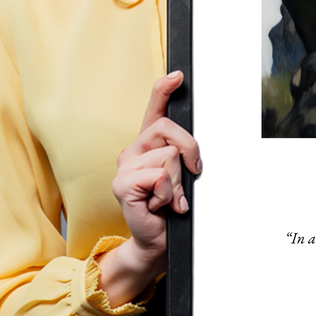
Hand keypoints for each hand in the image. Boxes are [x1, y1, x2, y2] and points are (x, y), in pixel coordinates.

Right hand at [97, 71, 201, 305]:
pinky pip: (159, 176)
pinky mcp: (122, 184)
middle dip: (190, 151)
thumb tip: (193, 148)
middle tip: (191, 175)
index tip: (178, 75)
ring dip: (178, 182)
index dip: (164, 89)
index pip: (154, 109)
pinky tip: (159, 205)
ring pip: (168, 156)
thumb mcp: (182, 175)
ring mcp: (125, 166)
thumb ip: (183, 155)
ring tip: (169, 198)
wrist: (158, 240)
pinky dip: (168, 194)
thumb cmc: (171, 207)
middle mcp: (133, 150)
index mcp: (148, 144)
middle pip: (169, 129)